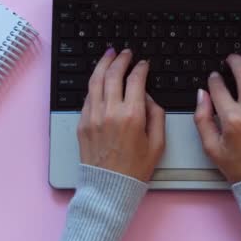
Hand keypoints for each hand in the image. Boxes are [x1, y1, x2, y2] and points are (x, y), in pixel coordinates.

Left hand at [77, 48, 165, 181]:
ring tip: (109, 55)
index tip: (144, 64)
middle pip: (113, 74)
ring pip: (96, 81)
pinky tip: (100, 79)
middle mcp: (110, 112)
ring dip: (103, 64)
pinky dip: (95, 84)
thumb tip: (150, 99)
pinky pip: (88, 96)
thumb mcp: (158, 144)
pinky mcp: (82, 123)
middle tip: (125, 53)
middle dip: (120, 59)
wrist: (109, 188)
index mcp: (132, 116)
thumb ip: (157, 116)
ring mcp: (93, 116)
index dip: (141, 68)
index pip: (136, 81)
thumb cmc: (135, 169)